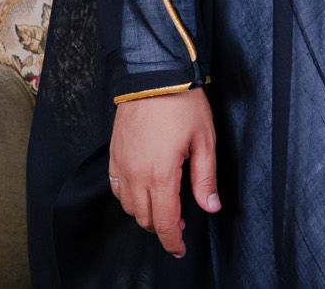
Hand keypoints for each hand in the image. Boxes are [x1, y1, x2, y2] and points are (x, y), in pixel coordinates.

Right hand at [108, 88, 220, 258]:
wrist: (152, 76)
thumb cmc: (182, 104)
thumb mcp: (204, 140)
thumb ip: (205, 178)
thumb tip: (210, 207)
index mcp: (161, 175)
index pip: (165, 222)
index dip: (174, 241)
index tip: (180, 250)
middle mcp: (136, 175)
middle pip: (145, 219)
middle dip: (163, 229)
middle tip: (180, 226)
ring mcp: (121, 165)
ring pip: (129, 207)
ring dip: (145, 215)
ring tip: (164, 209)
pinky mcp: (114, 154)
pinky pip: (116, 188)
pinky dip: (129, 199)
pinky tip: (142, 193)